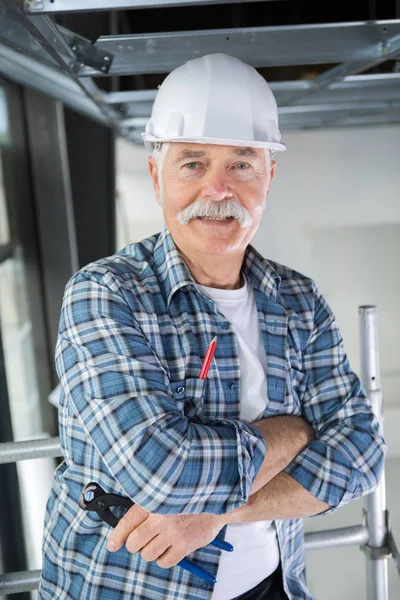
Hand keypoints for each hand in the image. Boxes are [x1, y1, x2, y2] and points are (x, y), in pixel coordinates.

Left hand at [107, 505, 224, 567]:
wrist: (215, 497)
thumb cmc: (186, 496)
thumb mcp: (165, 494)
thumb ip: (146, 508)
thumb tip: (125, 530)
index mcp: (153, 500)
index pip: (127, 522)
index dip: (117, 536)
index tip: (113, 545)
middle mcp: (161, 516)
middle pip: (134, 543)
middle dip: (135, 545)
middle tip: (143, 540)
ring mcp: (173, 531)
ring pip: (147, 555)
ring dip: (151, 551)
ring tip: (161, 541)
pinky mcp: (185, 544)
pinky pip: (164, 562)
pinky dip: (164, 559)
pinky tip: (170, 548)